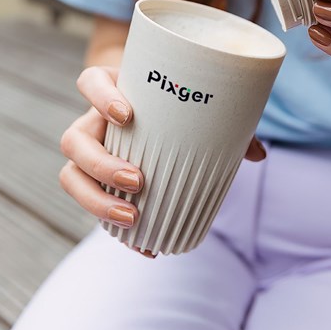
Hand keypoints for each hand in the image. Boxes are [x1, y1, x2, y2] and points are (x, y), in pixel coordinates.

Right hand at [58, 65, 265, 257]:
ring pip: (71, 176)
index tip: (127, 115)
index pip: (90, 82)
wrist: (150, 115)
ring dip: (96, 201)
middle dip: (101, 165)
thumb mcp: (190, 104)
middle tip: (137, 180)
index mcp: (111, 90)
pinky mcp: (95, 184)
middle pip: (74, 140)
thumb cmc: (172, 105)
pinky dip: (118, 231)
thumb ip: (223, 123)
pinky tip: (145, 247)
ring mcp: (90, 154)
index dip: (100, 97)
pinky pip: (94, 208)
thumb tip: (258, 154)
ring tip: (132, 217)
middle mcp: (91, 122)